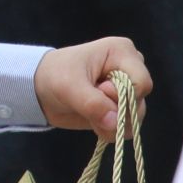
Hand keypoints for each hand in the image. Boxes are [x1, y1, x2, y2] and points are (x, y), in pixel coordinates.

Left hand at [33, 37, 151, 140]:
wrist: (40, 89)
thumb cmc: (54, 75)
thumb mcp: (69, 86)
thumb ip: (92, 103)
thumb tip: (115, 122)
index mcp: (122, 52)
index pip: (142, 82)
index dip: (123, 95)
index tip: (99, 89)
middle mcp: (130, 70)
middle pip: (140, 103)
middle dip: (116, 112)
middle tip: (90, 104)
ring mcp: (127, 91)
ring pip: (135, 119)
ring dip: (111, 124)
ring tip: (89, 115)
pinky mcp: (120, 108)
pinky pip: (126, 128)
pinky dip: (110, 130)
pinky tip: (93, 122)